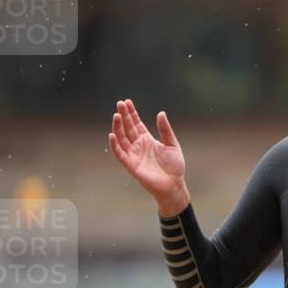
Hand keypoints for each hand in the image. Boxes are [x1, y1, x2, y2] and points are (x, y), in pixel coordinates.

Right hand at [108, 99, 189, 216]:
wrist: (174, 185)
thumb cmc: (175, 167)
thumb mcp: (172, 145)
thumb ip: (165, 130)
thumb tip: (161, 113)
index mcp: (147, 140)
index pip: (136, 124)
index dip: (131, 113)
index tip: (127, 102)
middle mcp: (138, 146)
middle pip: (127, 128)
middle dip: (123, 116)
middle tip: (120, 103)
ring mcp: (133, 155)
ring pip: (122, 139)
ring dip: (118, 127)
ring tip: (116, 115)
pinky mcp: (131, 165)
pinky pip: (120, 154)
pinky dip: (115, 145)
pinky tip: (112, 134)